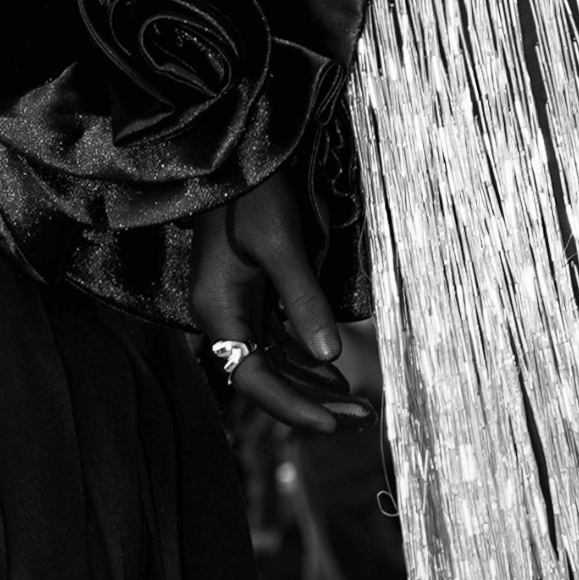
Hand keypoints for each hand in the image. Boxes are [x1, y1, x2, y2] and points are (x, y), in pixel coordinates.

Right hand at [189, 166, 377, 435]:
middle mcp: (223, 316)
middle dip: (310, 400)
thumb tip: (330, 355)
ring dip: (310, 383)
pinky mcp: (252, 293)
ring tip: (353, 401)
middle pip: (265, 376)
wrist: (239, 157)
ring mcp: (237, 305)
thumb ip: (303, 300)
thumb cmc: (255, 194)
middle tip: (359, 414)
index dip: (292, 405)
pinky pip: (277, 339)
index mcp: (219, 311)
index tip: (331, 422)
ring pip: (273, 361)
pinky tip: (331, 370)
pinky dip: (304, 358)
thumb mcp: (282, 245)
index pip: (253, 379)